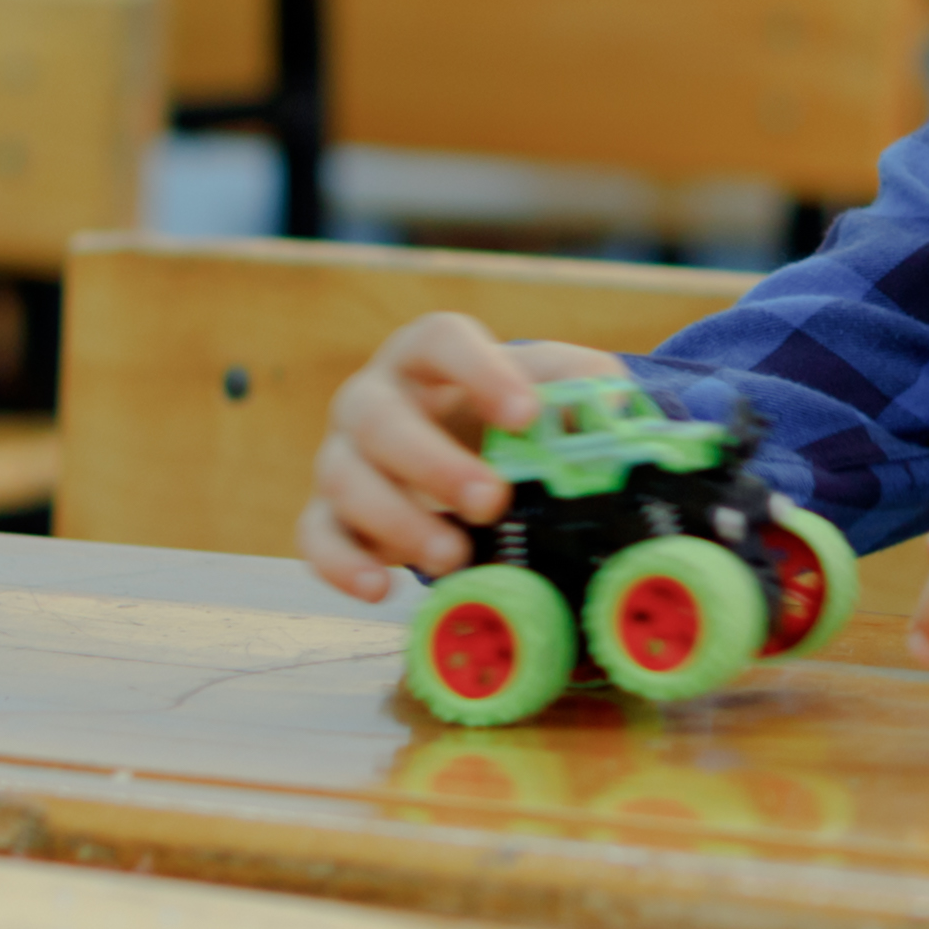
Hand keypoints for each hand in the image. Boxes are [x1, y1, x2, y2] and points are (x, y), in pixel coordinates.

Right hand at [299, 318, 628, 599]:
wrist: (473, 454)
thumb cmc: (507, 414)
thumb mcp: (552, 387)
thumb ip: (586, 386)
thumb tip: (613, 409)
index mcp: (427, 355)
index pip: (440, 341)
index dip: (479, 373)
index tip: (525, 414)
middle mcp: (373, 397)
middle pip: (381, 419)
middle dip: (434, 463)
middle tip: (492, 501)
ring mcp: (343, 455)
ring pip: (344, 478)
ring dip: (397, 520)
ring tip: (453, 557)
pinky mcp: (329, 513)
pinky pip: (315, 535)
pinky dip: (341, 564)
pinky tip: (381, 588)